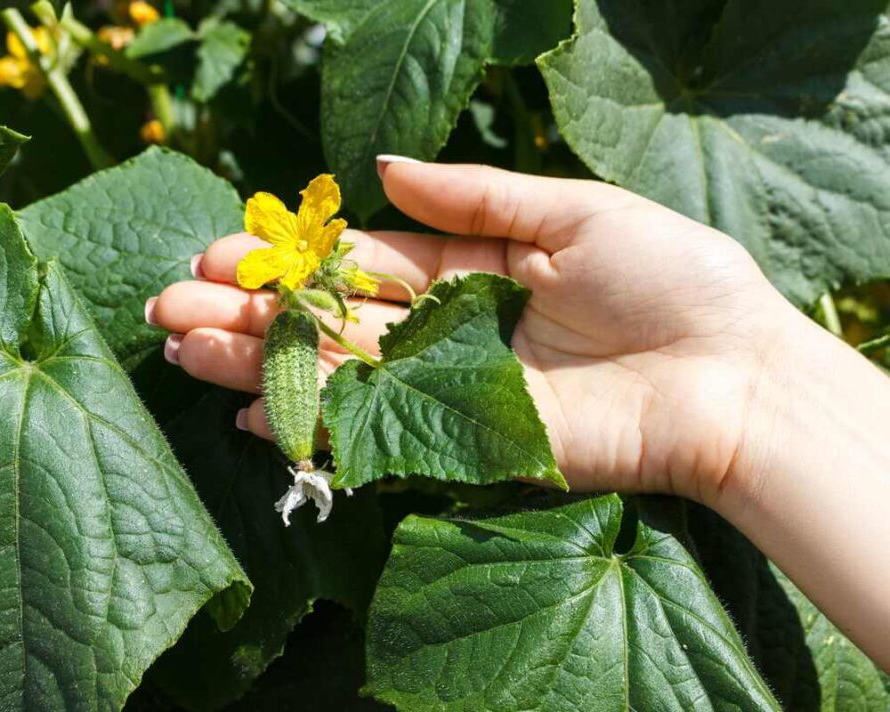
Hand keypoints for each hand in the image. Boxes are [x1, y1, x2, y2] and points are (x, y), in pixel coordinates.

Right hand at [148, 161, 792, 504]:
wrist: (728, 375)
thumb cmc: (668, 280)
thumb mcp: (572, 212)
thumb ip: (473, 197)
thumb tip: (378, 172)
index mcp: (469, 267)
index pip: (360, 261)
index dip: (293, 257)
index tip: (223, 251)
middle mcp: (447, 330)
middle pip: (330, 319)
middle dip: (251, 311)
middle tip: (169, 303)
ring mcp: (448, 389)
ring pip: (335, 373)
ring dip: (256, 363)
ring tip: (179, 347)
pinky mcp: (462, 441)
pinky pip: (375, 431)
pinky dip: (312, 424)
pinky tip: (248, 413)